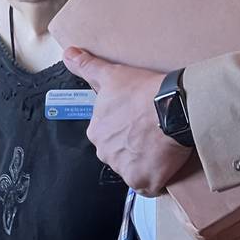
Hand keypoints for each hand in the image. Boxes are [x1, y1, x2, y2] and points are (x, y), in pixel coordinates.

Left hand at [64, 48, 192, 195]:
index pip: (108, 135)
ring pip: (133, 170)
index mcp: (96, 132)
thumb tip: (67, 54)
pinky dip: (156, 178)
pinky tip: (164, 164)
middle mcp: (105, 154)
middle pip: (120, 154)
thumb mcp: (111, 75)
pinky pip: (149, 185)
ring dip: (144, 162)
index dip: (125, 128)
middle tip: (151, 133)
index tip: (138, 120)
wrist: (172, 108)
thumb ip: (86, 67)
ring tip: (160, 145)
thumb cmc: (142, 91)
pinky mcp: (145, 182)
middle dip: (133, 147)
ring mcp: (125, 170)